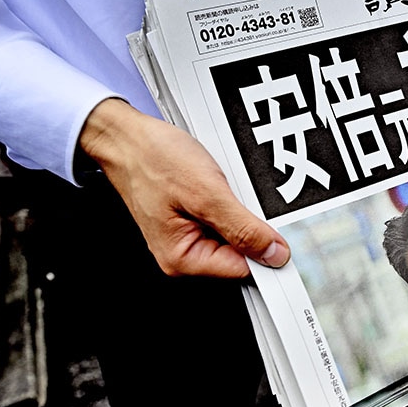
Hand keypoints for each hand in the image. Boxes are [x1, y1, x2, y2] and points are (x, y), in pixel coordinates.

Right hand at [79, 99, 290, 276]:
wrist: (127, 136)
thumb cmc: (152, 159)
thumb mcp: (207, 194)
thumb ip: (243, 228)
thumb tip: (273, 254)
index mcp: (183, 259)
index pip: (243, 271)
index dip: (265, 251)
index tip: (280, 237)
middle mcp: (183, 255)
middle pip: (240, 254)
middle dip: (249, 226)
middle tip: (236, 198)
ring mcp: (187, 237)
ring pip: (234, 233)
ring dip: (238, 210)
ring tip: (219, 187)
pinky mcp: (192, 219)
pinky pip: (224, 218)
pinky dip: (228, 201)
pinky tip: (217, 184)